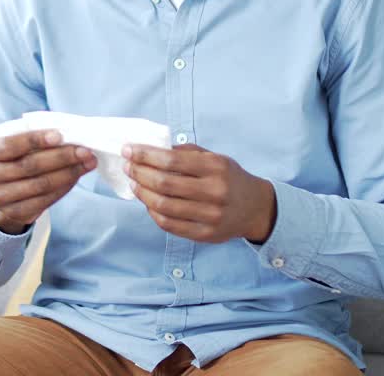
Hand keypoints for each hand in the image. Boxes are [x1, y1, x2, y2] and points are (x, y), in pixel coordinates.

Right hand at [0, 129, 95, 234]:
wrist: (1, 189)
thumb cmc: (12, 157)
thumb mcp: (13, 142)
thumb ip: (32, 136)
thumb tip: (66, 133)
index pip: (10, 145)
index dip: (36, 140)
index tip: (61, 135)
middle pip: (28, 166)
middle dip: (61, 157)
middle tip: (84, 150)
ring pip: (39, 185)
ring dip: (68, 173)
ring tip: (87, 162)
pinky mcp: (14, 213)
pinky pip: (45, 200)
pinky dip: (64, 187)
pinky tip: (76, 176)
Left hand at [123, 143, 276, 243]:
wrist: (256, 208)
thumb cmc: (230, 178)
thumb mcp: (215, 157)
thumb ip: (186, 152)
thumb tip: (153, 148)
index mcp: (216, 167)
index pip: (171, 160)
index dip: (145, 155)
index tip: (128, 150)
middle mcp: (214, 191)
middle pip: (164, 183)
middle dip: (139, 172)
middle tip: (128, 166)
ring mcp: (210, 216)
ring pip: (163, 205)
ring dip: (143, 193)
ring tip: (134, 184)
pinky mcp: (205, 234)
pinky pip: (170, 225)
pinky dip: (153, 212)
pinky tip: (148, 202)